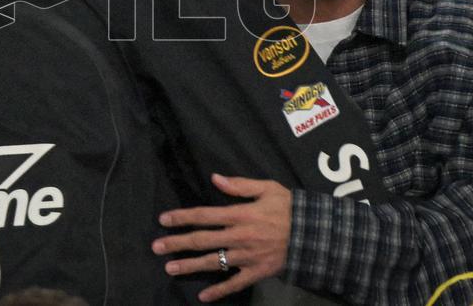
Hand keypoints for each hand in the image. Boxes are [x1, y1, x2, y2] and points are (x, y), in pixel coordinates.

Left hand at [152, 174, 291, 301]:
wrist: (315, 234)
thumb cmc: (289, 208)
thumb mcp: (267, 188)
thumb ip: (239, 185)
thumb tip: (215, 179)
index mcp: (240, 214)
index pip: (204, 215)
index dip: (182, 217)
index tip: (163, 219)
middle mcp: (239, 237)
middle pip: (202, 240)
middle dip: (177, 243)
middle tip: (156, 247)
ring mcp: (247, 257)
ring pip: (213, 262)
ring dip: (190, 265)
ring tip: (169, 268)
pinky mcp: (257, 272)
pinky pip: (235, 284)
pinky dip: (219, 291)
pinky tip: (202, 296)